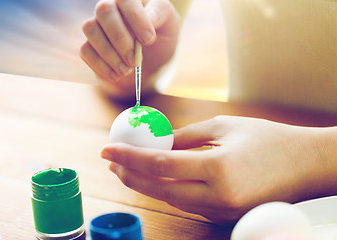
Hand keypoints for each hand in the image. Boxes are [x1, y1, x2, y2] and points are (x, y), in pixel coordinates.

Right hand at [80, 0, 179, 98]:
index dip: (136, 19)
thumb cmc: (160, 39)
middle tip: (134, 60)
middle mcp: (111, 8)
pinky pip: (85, 50)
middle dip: (120, 39)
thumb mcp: (170, 25)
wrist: (150, 64)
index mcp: (131, 0)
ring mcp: (97, 25)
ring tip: (127, 70)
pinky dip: (102, 65)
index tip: (149, 40)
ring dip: (109, 54)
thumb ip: (161, 14)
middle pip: (104, 10)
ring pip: (91, 29)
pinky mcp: (89, 45)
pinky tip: (117, 75)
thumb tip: (149, 18)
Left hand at [101, 115, 327, 224]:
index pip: (160, 164)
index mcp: (218, 169)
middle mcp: (217, 196)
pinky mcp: (224, 216)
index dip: (129, 157)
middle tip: (112, 163)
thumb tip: (158, 141)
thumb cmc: (267, 139)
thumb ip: (186, 137)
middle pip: (159, 189)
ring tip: (128, 169)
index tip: (107, 150)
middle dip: (130, 176)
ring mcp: (221, 211)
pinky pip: (187, 204)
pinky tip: (156, 179)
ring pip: (171, 200)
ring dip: (146, 185)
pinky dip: (167, 191)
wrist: (303, 165)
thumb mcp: (224, 127)